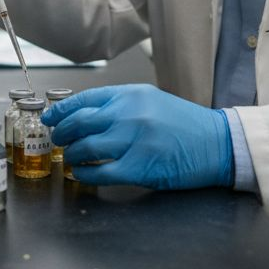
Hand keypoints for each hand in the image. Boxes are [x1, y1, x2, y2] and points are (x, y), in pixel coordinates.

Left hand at [42, 83, 233, 189]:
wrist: (218, 143)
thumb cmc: (185, 124)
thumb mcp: (151, 101)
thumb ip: (120, 105)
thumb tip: (85, 115)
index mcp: (131, 94)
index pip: (85, 99)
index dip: (61, 109)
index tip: (49, 117)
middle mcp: (129, 113)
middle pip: (79, 122)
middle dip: (62, 133)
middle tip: (57, 140)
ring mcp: (134, 140)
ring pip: (86, 147)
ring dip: (72, 155)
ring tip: (70, 159)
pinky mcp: (140, 166)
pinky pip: (101, 172)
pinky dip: (86, 174)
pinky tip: (83, 174)